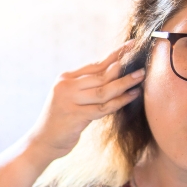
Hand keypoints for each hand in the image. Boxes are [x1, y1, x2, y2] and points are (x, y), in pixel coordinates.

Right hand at [25, 43, 145, 163]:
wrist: (43, 141)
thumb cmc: (62, 120)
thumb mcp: (71, 98)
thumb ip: (86, 86)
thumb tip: (115, 72)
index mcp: (66, 78)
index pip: (95, 64)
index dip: (115, 55)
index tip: (132, 45)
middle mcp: (66, 86)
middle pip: (101, 75)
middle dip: (123, 67)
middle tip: (143, 62)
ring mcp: (69, 100)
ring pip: (104, 90)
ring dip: (124, 83)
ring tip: (141, 77)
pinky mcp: (75, 116)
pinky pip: (103, 108)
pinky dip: (119, 101)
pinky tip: (132, 96)